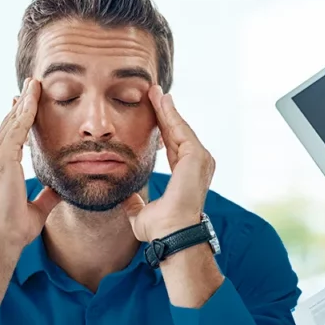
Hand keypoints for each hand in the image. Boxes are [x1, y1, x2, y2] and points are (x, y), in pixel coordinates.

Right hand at [0, 78, 60, 250]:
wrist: (1, 239)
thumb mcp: (36, 208)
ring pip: (12, 121)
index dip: (21, 118)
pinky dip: (24, 112)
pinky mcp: (2, 160)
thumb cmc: (13, 229)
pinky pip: (15, 130)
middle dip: (22, 103)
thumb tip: (60, 190)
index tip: (29, 104)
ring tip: (35, 84)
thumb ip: (46, 196)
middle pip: (9, 123)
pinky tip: (33, 99)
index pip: (11, 135)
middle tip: (33, 84)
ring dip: (25, 102)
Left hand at [123, 86, 214, 241]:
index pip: (171, 145)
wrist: (171, 233)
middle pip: (177, 132)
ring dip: (167, 109)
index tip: (150, 112)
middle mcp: (196, 165)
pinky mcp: (197, 156)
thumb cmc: (159, 229)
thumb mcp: (140, 213)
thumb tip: (125, 199)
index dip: (161, 128)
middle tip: (153, 92)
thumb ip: (134, 204)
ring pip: (180, 128)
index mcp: (185, 175)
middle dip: (164, 112)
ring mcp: (199, 160)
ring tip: (155, 91)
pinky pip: (181, 130)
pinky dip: (171, 115)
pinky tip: (161, 101)